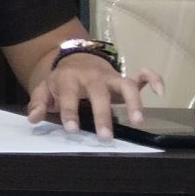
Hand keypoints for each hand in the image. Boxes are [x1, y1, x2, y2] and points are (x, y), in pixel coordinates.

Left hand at [26, 54, 163, 139]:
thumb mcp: (46, 89)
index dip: (69, 111)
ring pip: (125, 85)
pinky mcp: (125, 78)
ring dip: (134, 101)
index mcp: (70, 79)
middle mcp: (92, 77)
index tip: (72, 129)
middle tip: (105, 136)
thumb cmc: (62, 81)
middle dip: (102, 113)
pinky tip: (160, 92)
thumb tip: (33, 119)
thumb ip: (39, 103)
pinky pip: (144, 75)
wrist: (76, 59)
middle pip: (99, 93)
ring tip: (138, 121)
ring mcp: (111, 77)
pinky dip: (154, 79)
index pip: (69, 95)